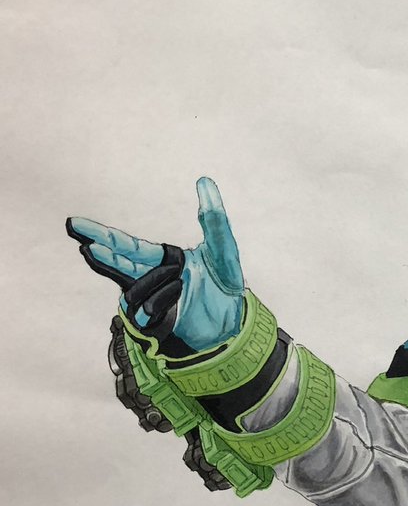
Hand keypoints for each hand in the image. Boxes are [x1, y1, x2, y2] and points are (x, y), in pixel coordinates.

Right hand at [67, 177, 244, 354]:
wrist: (233, 324)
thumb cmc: (226, 286)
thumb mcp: (224, 251)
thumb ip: (215, 221)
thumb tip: (205, 181)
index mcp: (165, 259)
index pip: (130, 246)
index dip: (104, 236)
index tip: (76, 225)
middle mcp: (153, 278)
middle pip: (120, 264)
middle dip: (99, 252)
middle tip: (79, 242)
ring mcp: (151, 302)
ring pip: (133, 290)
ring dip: (155, 286)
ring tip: (182, 285)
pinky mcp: (156, 323)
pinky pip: (144, 314)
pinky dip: (156, 309)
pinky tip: (174, 306)